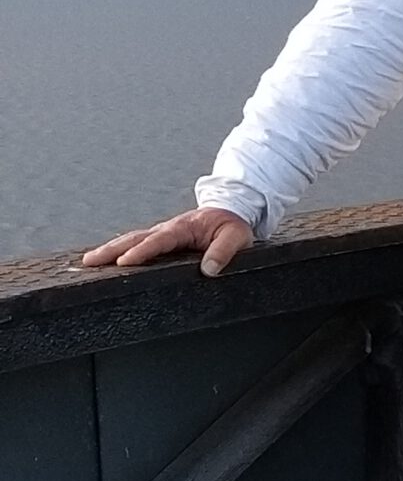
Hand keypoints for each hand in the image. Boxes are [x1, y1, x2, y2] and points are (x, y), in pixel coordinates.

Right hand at [81, 207, 255, 278]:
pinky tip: (104, 260)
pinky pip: (135, 243)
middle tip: (89, 262)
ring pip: (130, 240)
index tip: (124, 262)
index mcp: (184, 227)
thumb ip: (223, 252)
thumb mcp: (236, 237)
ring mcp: (161, 233)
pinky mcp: (159, 239)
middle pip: (134, 238)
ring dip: (109, 250)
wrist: (230, 210)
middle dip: (111, 250)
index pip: (159, 241)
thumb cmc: (232, 225)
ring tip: (88, 262)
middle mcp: (167, 229)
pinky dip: (118, 250)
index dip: (141, 252)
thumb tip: (208, 270)